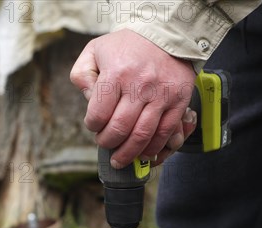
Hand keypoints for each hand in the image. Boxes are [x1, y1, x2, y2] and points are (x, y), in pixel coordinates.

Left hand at [70, 29, 196, 167]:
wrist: (166, 33)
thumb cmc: (126, 45)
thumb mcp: (94, 51)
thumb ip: (82, 76)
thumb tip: (88, 102)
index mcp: (116, 73)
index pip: (98, 114)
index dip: (92, 126)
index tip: (93, 125)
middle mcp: (140, 85)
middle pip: (119, 129)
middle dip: (108, 142)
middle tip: (105, 143)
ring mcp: (161, 95)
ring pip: (142, 135)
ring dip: (128, 153)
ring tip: (120, 159)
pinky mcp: (179, 101)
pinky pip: (165, 133)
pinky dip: (152, 148)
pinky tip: (142, 153)